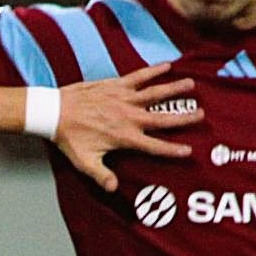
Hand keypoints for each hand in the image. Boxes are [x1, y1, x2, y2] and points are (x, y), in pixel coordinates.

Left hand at [55, 63, 201, 193]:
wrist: (55, 111)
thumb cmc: (69, 138)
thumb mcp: (85, 162)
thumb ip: (101, 175)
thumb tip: (114, 189)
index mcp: (124, 137)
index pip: (154, 146)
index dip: (172, 150)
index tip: (188, 151)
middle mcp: (128, 117)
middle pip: (162, 118)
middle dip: (183, 117)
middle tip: (201, 114)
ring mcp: (123, 98)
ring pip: (155, 93)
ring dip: (174, 89)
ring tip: (192, 84)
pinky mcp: (116, 84)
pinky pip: (138, 76)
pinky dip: (153, 70)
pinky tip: (167, 66)